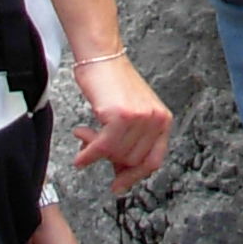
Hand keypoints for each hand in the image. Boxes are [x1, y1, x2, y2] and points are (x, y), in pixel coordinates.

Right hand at [72, 53, 171, 194]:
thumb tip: (120, 173)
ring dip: (95, 153)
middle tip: (92, 152)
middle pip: (131, 161)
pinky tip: (80, 155)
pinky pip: (102, 147)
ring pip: (116, 155)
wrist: (101, 56)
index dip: (134, 177)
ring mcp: (140, 118)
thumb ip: (130, 142)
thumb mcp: (131, 114)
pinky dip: (88, 154)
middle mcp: (156, 119)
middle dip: (108, 160)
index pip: (153, 161)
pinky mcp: (121, 116)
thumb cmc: (113, 82)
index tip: (119, 187)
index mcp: (162, 120)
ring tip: (85, 139)